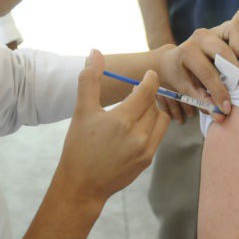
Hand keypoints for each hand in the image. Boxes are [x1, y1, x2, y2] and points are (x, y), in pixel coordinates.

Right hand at [55, 49, 169, 206]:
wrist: (81, 185)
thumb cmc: (78, 147)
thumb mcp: (82, 111)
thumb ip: (90, 79)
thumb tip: (95, 52)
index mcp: (122, 120)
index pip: (148, 90)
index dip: (150, 79)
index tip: (148, 74)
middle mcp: (138, 135)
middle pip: (154, 103)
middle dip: (147, 95)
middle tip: (135, 92)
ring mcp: (146, 149)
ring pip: (160, 118)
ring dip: (152, 110)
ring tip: (136, 109)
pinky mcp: (148, 159)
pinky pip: (159, 134)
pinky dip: (152, 126)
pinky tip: (136, 126)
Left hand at [158, 6, 238, 121]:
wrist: (174, 60)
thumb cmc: (181, 77)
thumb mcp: (186, 90)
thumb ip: (203, 101)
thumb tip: (221, 114)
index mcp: (187, 52)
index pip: (207, 73)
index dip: (219, 92)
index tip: (226, 107)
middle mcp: (201, 37)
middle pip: (223, 51)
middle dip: (232, 71)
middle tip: (235, 85)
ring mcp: (215, 29)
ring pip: (234, 28)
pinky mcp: (226, 26)